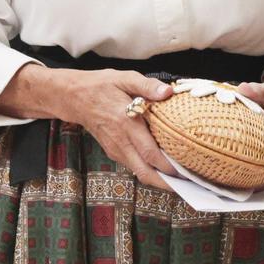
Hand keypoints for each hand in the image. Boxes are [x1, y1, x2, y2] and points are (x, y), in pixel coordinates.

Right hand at [47, 69, 178, 191]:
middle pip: (145, 172)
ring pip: (139, 173)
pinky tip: (163, 169)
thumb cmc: (101, 86)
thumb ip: (147, 86)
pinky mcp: (113, 152)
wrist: (73, 97)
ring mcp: (116, 149)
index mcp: (126, 123)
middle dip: (167, 183)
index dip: (168, 166)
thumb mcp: (124, 78)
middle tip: (189, 186)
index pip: (150, 152)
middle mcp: (121, 141)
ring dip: (160, 180)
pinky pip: (134, 167)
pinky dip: (149, 172)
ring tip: (182, 181)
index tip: (187, 171)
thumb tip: (168, 92)